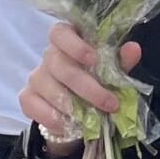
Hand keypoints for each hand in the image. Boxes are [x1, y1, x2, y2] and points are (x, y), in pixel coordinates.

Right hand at [20, 24, 144, 156]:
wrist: (76, 108)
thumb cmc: (95, 79)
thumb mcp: (111, 69)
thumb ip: (120, 60)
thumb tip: (133, 49)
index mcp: (68, 40)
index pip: (60, 33)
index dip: (74, 45)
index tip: (93, 59)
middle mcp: (48, 56)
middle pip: (60, 66)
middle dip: (88, 88)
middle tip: (110, 103)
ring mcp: (35, 76)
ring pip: (50, 89)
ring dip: (74, 107)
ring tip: (94, 118)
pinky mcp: (26, 97)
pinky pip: (35, 107)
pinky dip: (55, 119)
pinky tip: (71, 125)